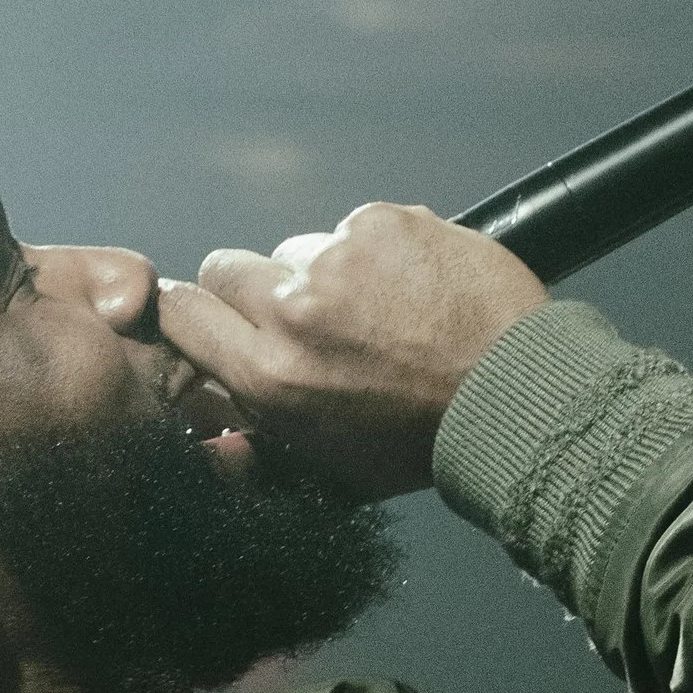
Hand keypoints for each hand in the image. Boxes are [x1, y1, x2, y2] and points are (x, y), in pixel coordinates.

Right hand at [157, 204, 546, 499]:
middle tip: (302, 318)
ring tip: (378, 313)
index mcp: (269, 376)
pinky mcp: (381, 222)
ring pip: (296, 249)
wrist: (512, 394)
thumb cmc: (421, 441)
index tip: (212, 320)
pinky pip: (354, 230)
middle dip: (252, 290)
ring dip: (322, 275)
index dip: (191, 313)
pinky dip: (376, 253)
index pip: (179, 311)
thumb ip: (259, 448)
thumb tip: (208, 434)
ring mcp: (337, 258)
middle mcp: (293, 312)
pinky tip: (411, 289)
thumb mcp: (328, 470)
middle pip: (225, 268)